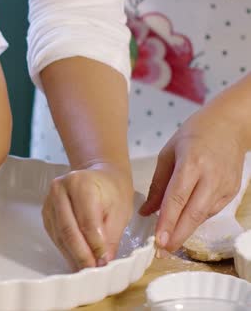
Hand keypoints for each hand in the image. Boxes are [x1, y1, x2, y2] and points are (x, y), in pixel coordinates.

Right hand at [42, 163, 132, 270]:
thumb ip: (110, 237)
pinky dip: (66, 250)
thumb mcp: (120, 211)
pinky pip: (55, 235)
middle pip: (68, 229)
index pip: (86, 221)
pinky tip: (77, 259)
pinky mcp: (46, 212)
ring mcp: (49, 200)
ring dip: (73, 255)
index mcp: (80, 183)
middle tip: (93, 272)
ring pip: (59, 235)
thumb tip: (103, 262)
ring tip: (87, 270)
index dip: (95, 246)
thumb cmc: (112, 191)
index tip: (104, 263)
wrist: (100, 177)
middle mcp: (59, 189)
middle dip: (81, 254)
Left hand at [139, 106, 245, 251]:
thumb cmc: (194, 134)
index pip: (177, 198)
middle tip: (162, 251)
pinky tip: (184, 222)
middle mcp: (211, 177)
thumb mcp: (168, 153)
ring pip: (203, 216)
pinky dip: (196, 218)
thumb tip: (146, 211)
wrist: (228, 125)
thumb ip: (158, 184)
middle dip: (177, 235)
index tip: (158, 240)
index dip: (167, 221)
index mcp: (192, 163)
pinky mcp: (232, 192)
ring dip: (186, 231)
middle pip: (193, 213)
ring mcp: (225, 185)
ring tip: (169, 241)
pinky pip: (211, 210)